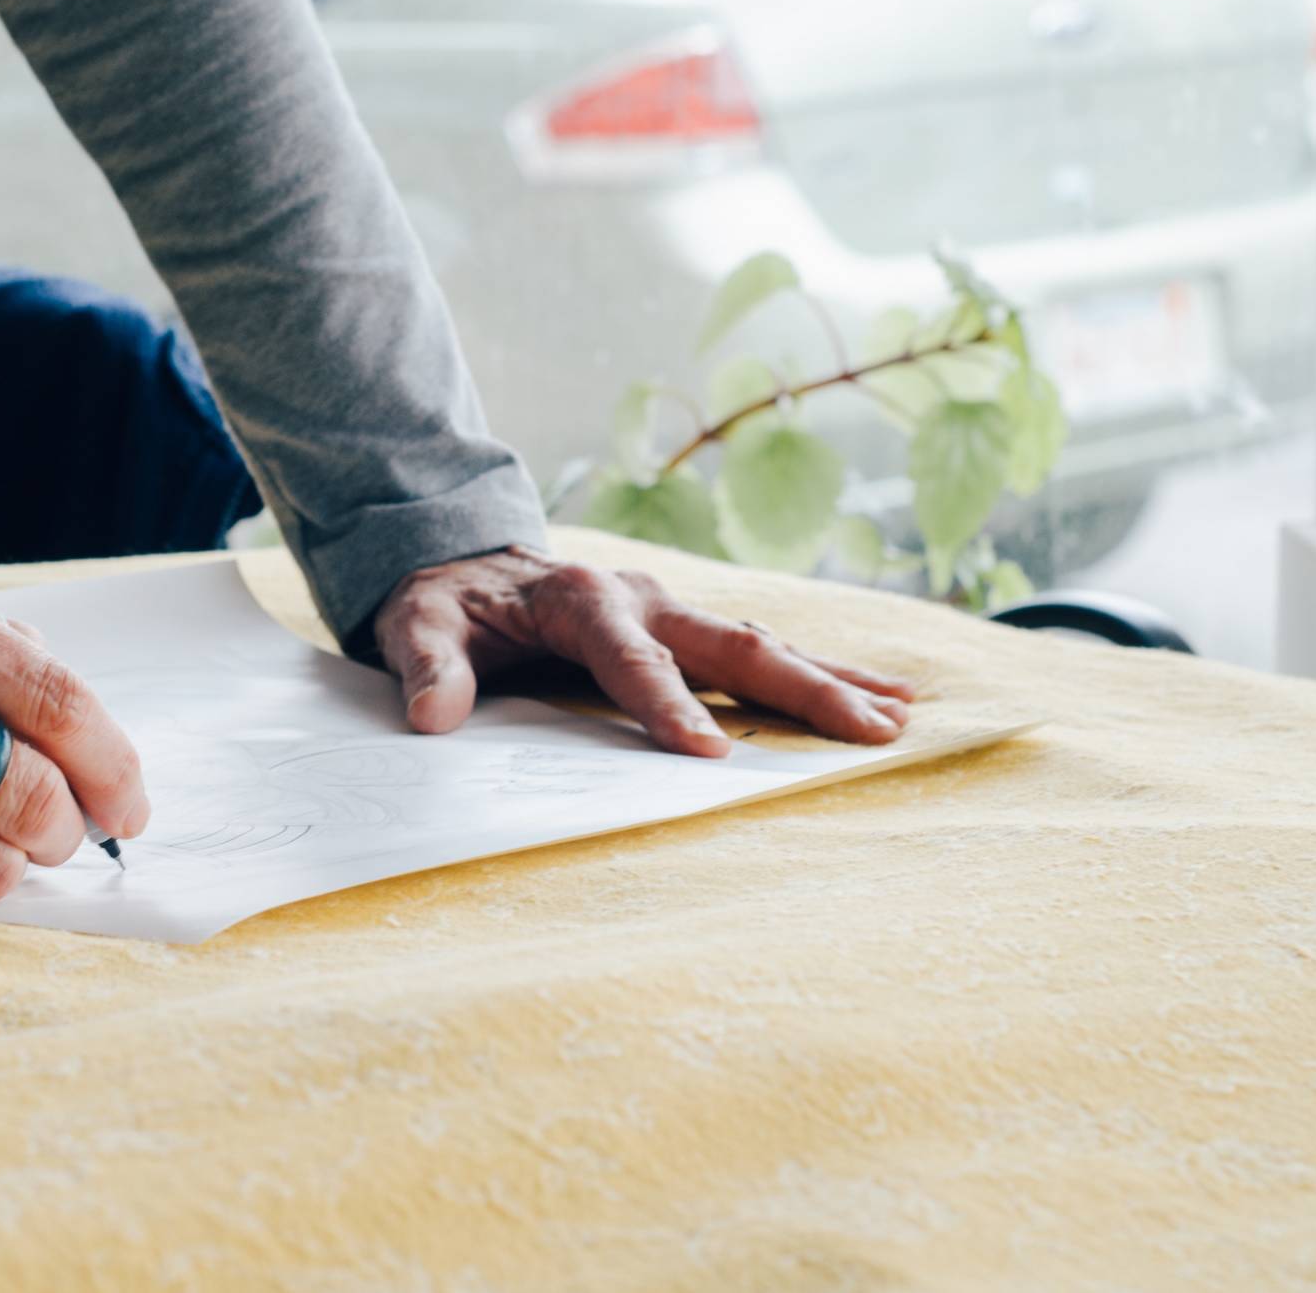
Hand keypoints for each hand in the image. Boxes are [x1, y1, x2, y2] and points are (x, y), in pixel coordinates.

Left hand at [373, 547, 913, 755]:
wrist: (460, 563)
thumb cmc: (443, 603)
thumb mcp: (415, 625)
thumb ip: (426, 667)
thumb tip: (434, 718)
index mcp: (581, 599)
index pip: (633, 660)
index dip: (669, 705)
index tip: (710, 753)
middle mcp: (640, 597)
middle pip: (731, 645)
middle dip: (801, 689)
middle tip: (868, 729)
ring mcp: (668, 610)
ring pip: (760, 645)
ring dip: (829, 680)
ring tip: (900, 715)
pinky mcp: (681, 627)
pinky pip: (756, 651)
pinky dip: (817, 671)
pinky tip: (878, 695)